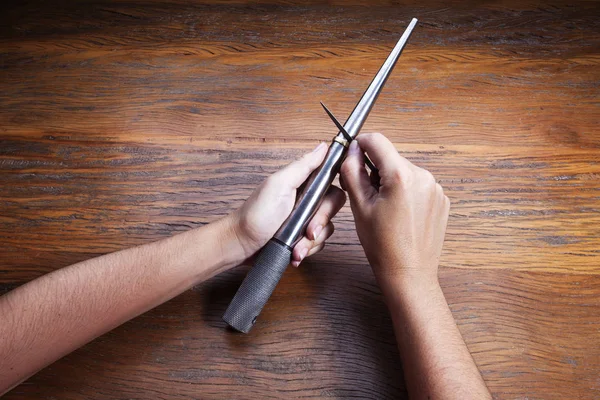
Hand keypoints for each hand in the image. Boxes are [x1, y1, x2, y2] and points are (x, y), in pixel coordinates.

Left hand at [231, 142, 345, 266]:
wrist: (241, 245)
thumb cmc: (255, 215)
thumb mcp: (279, 185)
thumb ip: (303, 166)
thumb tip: (323, 147)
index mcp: (302, 183)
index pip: (332, 182)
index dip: (332, 194)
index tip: (324, 205)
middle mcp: (306, 200)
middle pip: (332, 207)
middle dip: (321, 223)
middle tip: (308, 231)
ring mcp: (304, 220)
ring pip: (327, 228)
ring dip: (312, 241)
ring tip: (296, 247)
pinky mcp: (302, 238)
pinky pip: (318, 243)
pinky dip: (307, 250)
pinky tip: (295, 253)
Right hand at [340, 133, 449, 291]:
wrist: (408, 273)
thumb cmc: (382, 245)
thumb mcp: (359, 206)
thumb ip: (352, 172)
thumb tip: (352, 150)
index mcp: (401, 176)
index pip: (377, 141)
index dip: (360, 144)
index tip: (352, 153)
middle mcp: (423, 176)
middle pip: (391, 157)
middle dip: (376, 169)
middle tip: (365, 194)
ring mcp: (435, 188)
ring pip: (404, 171)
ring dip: (391, 181)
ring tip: (384, 208)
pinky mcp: (441, 199)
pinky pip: (418, 185)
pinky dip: (406, 192)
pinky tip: (400, 214)